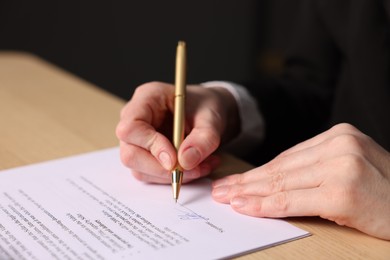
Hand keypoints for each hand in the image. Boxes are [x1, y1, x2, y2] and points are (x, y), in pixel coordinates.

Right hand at [116, 82, 238, 183]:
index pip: (131, 127)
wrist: (211, 113)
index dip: (150, 146)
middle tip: (192, 170)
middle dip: (161, 168)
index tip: (174, 159)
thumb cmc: (207, 106)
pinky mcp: (144, 156)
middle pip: (130, 153)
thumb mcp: (212, 118)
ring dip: (171, 176)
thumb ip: (203, 138)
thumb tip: (185, 162)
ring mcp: (137, 140)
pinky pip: (151, 175)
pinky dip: (174, 177)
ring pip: (140, 169)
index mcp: (147, 98)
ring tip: (202, 167)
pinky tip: (196, 168)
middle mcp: (135, 119)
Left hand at [212, 123, 389, 239]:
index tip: (235, 180)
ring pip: (282, 182)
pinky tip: (246, 208)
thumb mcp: (347, 169)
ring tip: (227, 199)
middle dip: (246, 181)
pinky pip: (294, 200)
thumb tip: (270, 181)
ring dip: (250, 193)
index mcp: (339, 135)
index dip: (257, 171)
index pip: (287, 157)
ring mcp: (342, 166)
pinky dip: (267, 206)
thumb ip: (313, 169)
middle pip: (280, 168)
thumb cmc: (382, 193)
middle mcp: (339, 144)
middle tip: (221, 189)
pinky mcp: (343, 192)